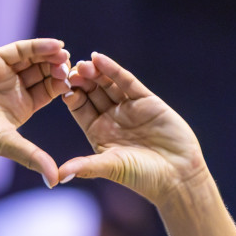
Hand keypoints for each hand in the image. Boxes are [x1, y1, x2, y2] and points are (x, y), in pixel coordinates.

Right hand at [0, 38, 71, 186]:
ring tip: (64, 55)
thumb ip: (32, 157)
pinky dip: (38, 46)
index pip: (51, 91)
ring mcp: (5, 72)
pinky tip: (54, 45)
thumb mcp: (6, 144)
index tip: (74, 85)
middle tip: (70, 67)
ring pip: (36, 58)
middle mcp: (16, 89)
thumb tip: (55, 181)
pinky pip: (21, 49)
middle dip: (59, 68)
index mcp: (23, 107)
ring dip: (51, 55)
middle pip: (46, 72)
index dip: (63, 86)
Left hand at [57, 53, 207, 205]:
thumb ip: (85, 166)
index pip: (79, 108)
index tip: (60, 87)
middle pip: (91, 92)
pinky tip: (99, 59)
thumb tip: (57, 177)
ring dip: (95, 73)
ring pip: (107, 84)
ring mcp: (128, 107)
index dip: (71, 96)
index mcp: (98, 132)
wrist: (177, 174)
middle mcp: (111, 117)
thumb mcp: (110, 168)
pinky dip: (113, 70)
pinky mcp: (146, 100)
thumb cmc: (142, 176)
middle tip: (69, 69)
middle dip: (81, 81)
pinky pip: (126, 81)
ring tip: (83, 63)